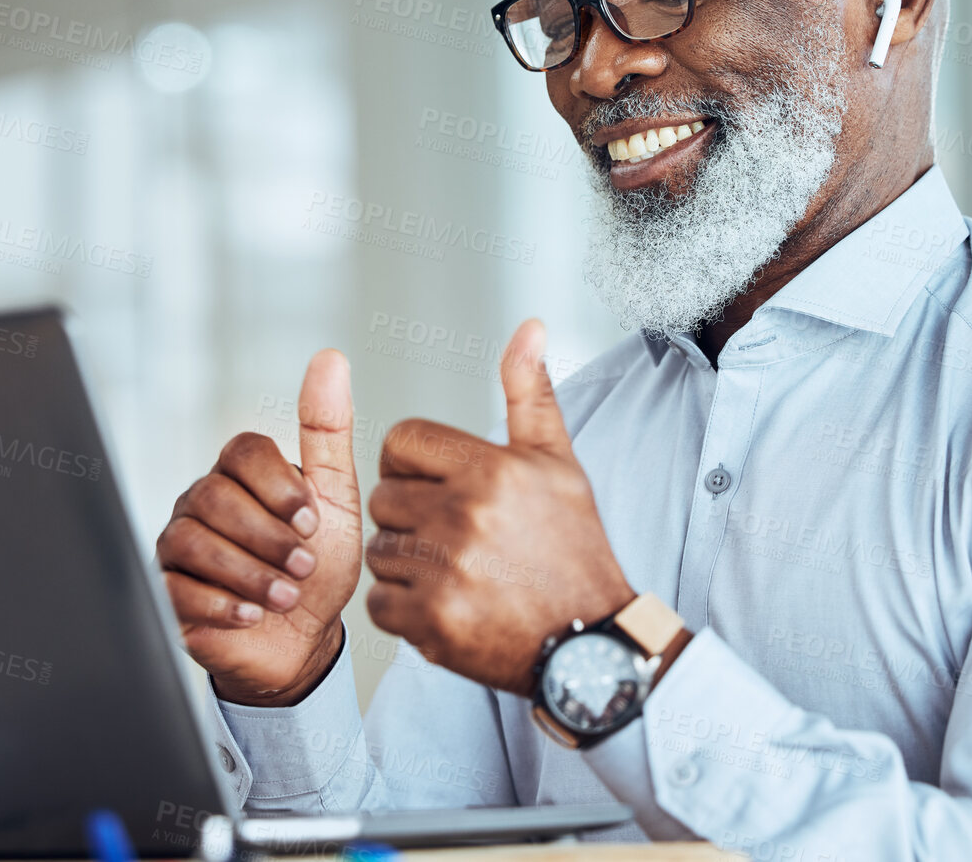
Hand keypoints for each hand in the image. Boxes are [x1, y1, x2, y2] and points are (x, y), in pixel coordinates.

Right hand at [156, 350, 361, 705]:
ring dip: (247, 573)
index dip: (278, 485)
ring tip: (285, 596)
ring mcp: (179, 543)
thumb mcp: (337, 500)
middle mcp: (203, 500)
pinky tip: (251, 615)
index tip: (312, 519)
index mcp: (242, 474)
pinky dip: (219, 604)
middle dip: (267, 536)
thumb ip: (329, 433)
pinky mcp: (167, 591)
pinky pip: (174, 587)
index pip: (242, 451)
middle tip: (303, 565)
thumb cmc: (318, 567)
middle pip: (215, 496)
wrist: (302, 642)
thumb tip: (331, 359)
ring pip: (192, 540)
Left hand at [364, 319, 635, 696]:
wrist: (592, 645)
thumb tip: (529, 327)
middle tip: (455, 538)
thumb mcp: (558, 464)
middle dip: (410, 516)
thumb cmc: (573, 549)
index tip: (438, 487)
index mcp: (491, 469)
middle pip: (383, 497)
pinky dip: (404, 610)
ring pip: (380, 551)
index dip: (412, 464)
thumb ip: (530, 394)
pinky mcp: (432, 621)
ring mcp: (447, 570)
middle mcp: (466, 514)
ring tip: (456, 573)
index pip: (400, 440)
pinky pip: (379, 602)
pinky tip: (448, 606)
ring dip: (407, 565)